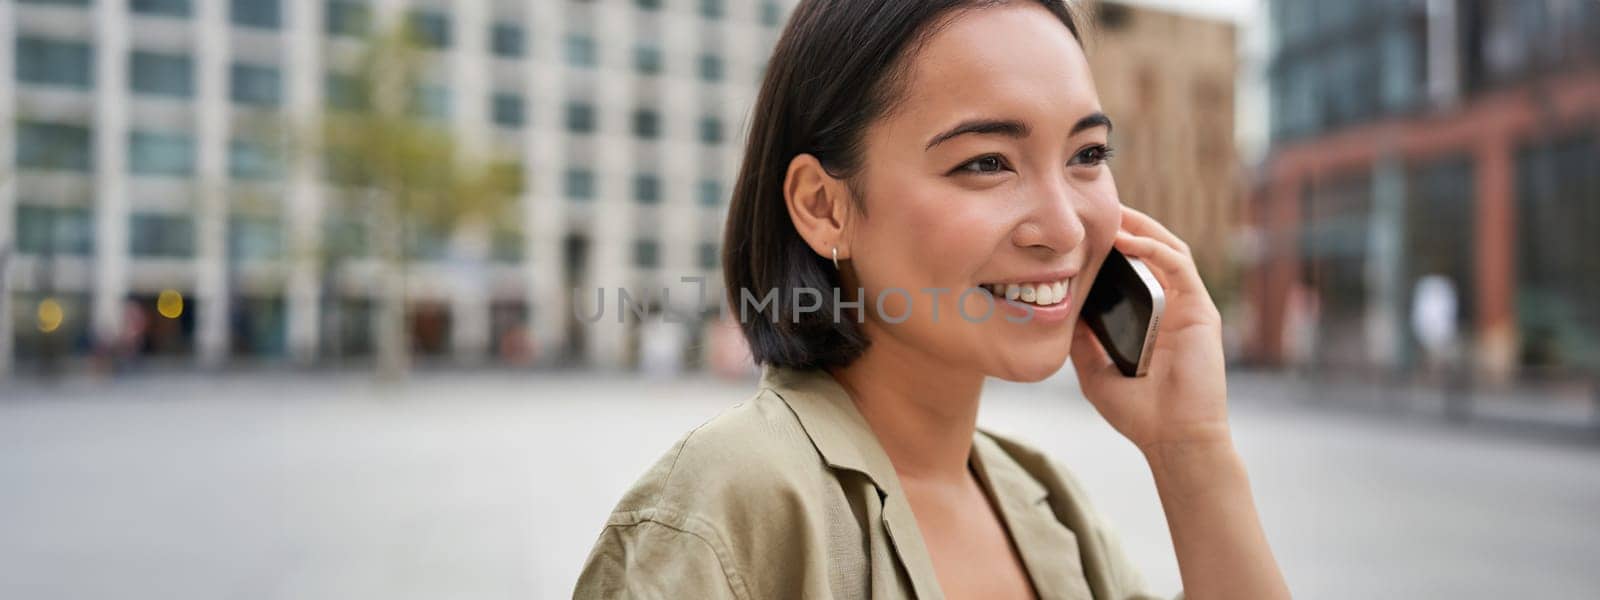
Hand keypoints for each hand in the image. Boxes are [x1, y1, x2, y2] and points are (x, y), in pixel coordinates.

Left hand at [1070, 205, 1229, 452]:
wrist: (1174, 440)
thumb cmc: (1140, 413)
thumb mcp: (1095, 372)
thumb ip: (1082, 341)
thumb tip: (1060, 312)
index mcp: (1152, 319)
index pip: (1135, 269)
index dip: (1113, 246)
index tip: (1084, 232)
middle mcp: (1174, 307)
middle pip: (1153, 251)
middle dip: (1128, 225)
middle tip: (1097, 208)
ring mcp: (1190, 307)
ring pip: (1169, 249)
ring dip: (1141, 228)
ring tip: (1112, 214)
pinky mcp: (1201, 311)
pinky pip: (1179, 266)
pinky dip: (1155, 248)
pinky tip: (1128, 240)